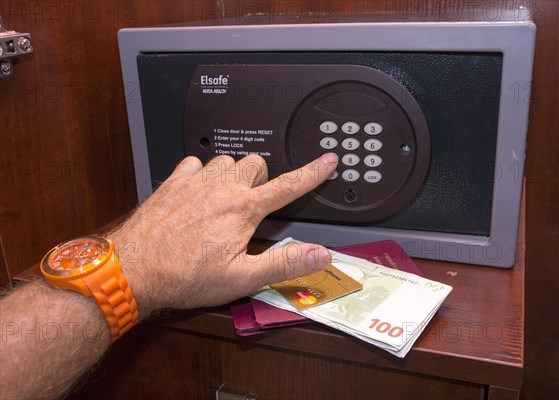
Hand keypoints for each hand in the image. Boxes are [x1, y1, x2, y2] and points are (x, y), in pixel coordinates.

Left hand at [109, 153, 338, 316]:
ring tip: (226, 197)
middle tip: (254, 203)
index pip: (288, 185)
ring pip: (227, 159)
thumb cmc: (184, 276)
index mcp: (243, 209)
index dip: (312, 172)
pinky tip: (198, 191)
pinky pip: (194, 161)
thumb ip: (284, 264)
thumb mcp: (242, 279)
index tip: (327, 160)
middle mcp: (221, 188)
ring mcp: (195, 182)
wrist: (133, 269)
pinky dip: (201, 172)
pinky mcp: (172, 182)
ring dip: (233, 173)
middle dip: (262, 179)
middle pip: (256, 163)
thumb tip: (318, 255)